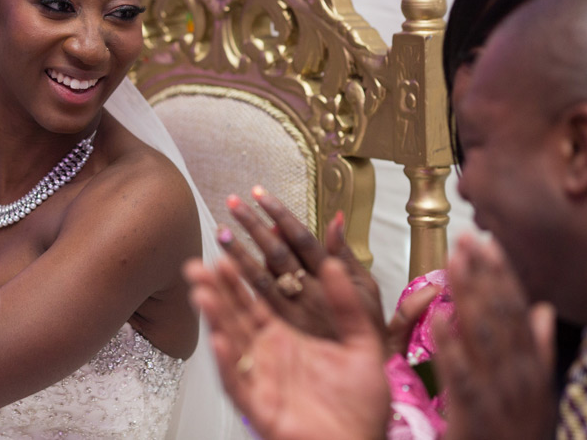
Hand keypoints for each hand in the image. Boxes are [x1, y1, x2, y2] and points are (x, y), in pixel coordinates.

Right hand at [187, 257, 390, 439]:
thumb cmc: (361, 407)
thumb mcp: (362, 344)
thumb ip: (347, 305)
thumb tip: (335, 264)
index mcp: (286, 339)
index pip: (254, 304)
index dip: (238, 282)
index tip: (224, 256)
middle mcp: (267, 357)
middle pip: (234, 318)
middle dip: (215, 292)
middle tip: (198, 266)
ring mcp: (260, 381)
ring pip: (230, 344)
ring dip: (214, 319)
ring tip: (201, 293)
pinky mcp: (260, 408)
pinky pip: (238, 384)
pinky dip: (227, 363)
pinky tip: (218, 341)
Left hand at [220, 187, 384, 342]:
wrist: (355, 393)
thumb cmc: (363, 338)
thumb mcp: (367, 295)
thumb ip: (347, 256)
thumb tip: (336, 219)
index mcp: (331, 281)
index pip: (302, 239)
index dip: (280, 215)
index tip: (260, 194)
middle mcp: (310, 297)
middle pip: (277, 255)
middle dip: (254, 227)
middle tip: (233, 203)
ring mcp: (292, 318)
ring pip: (260, 280)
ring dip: (237, 255)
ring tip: (219, 231)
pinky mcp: (278, 339)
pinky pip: (255, 311)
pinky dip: (238, 291)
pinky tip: (218, 275)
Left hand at [435, 235, 555, 439]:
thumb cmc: (515, 433)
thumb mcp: (534, 391)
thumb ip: (538, 349)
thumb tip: (544, 310)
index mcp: (529, 367)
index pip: (516, 311)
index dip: (501, 275)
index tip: (486, 242)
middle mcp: (518, 375)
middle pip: (501, 316)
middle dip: (484, 274)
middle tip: (466, 238)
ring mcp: (498, 394)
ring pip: (483, 337)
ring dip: (469, 296)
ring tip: (453, 262)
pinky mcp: (475, 415)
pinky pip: (461, 376)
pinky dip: (452, 346)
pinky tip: (440, 318)